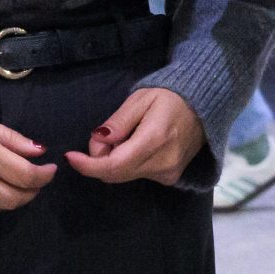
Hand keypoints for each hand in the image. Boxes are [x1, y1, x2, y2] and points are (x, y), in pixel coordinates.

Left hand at [67, 86, 204, 185]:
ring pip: (125, 176)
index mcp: (154, 139)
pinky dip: (128, 164)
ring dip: (114, 161)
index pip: (113, 165)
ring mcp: (168, 173)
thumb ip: (118, 122)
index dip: (88, 165)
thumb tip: (96, 142)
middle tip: (103, 137)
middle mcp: (162, 163)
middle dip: (99, 159)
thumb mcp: (140, 98)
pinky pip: (138, 176)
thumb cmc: (170, 95)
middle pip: (115, 174)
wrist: (204, 105)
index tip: (70, 156)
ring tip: (125, 136)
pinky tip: (136, 146)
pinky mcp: (171, 178)